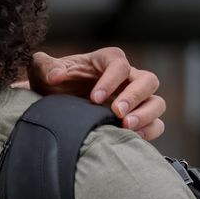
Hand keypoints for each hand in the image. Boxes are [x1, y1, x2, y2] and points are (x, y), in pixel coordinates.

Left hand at [29, 48, 166, 139]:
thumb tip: (57, 76)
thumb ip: (45, 67)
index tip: (94, 98)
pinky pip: (157, 123)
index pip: (119, 64)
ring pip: (157, 102)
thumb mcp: (43, 72)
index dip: (111, 80)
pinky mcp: (138, 118)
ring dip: (146, 114)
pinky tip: (132, 137)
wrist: (54, 105)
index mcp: (107, 61)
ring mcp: (136, 99)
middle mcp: (127, 77)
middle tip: (117, 112)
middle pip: (148, 80)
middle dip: (135, 96)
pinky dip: (150, 130)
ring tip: (126, 126)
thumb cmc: (52, 83)